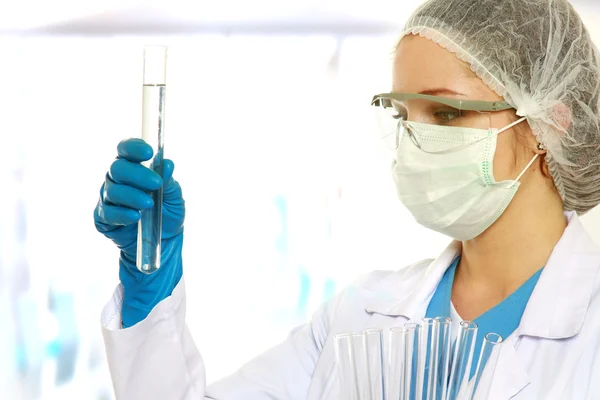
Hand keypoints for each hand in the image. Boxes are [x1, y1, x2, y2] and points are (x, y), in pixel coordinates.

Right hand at [94, 138, 184, 326]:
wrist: (164, 242)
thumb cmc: (168, 213)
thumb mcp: (175, 196)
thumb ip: (169, 181)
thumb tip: (168, 164)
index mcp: (134, 167)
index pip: (126, 150)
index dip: (134, 147)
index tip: (148, 152)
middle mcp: (118, 180)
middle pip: (118, 168)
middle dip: (137, 174)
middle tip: (155, 184)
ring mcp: (108, 198)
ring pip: (112, 190)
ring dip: (132, 195)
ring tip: (149, 204)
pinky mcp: (103, 217)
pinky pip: (108, 213)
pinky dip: (122, 214)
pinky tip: (135, 217)